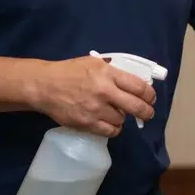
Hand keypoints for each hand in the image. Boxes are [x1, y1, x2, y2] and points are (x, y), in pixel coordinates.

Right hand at [29, 55, 156, 137]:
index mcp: (108, 74)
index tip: (150, 98)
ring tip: (118, 113)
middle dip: (147, 112)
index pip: (139, 87)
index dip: (149, 95)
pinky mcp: (87, 124)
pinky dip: (113, 128)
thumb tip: (135, 82)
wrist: (44, 86)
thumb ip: (114, 71)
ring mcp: (96, 110)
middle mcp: (105, 92)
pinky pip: (110, 131)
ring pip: (123, 121)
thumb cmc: (70, 72)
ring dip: (123, 118)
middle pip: (136, 107)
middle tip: (147, 113)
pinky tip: (109, 123)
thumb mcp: (94, 63)